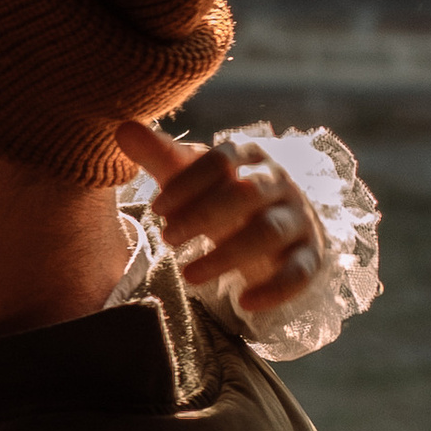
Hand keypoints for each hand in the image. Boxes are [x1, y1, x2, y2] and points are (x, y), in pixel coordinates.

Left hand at [113, 119, 326, 322]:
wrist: (276, 230)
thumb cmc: (224, 198)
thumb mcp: (192, 178)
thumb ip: (161, 155)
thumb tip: (122, 128)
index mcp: (250, 157)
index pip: (222, 159)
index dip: (188, 183)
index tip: (156, 210)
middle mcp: (278, 184)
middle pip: (247, 193)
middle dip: (204, 215)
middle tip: (166, 239)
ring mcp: (297, 219)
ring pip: (269, 232)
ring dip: (228, 255)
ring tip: (187, 275)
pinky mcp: (309, 256)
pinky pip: (299, 272)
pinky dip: (276, 289)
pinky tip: (245, 302)